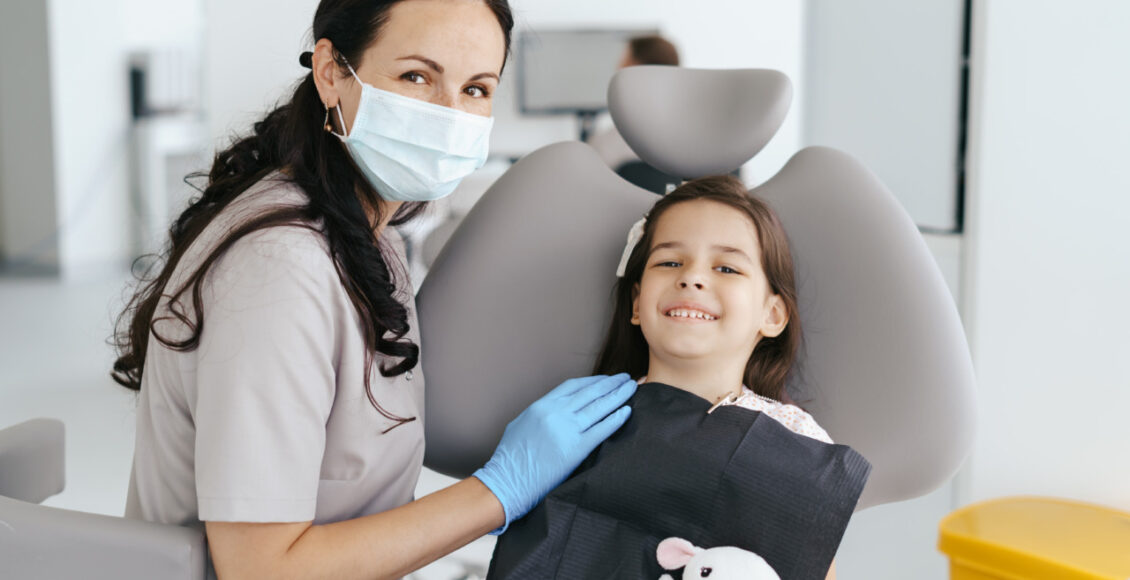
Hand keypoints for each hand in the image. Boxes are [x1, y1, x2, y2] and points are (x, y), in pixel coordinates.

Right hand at [472, 373, 636, 533]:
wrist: (505, 482)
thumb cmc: (509, 459)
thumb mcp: (520, 426)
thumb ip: (539, 416)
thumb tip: (554, 412)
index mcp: (540, 406)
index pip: (573, 386)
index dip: (593, 381)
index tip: (606, 379)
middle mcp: (555, 413)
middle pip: (590, 392)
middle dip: (611, 384)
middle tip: (626, 378)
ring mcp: (566, 430)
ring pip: (599, 407)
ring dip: (618, 396)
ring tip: (632, 388)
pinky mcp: (575, 449)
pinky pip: (601, 430)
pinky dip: (615, 419)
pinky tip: (627, 412)